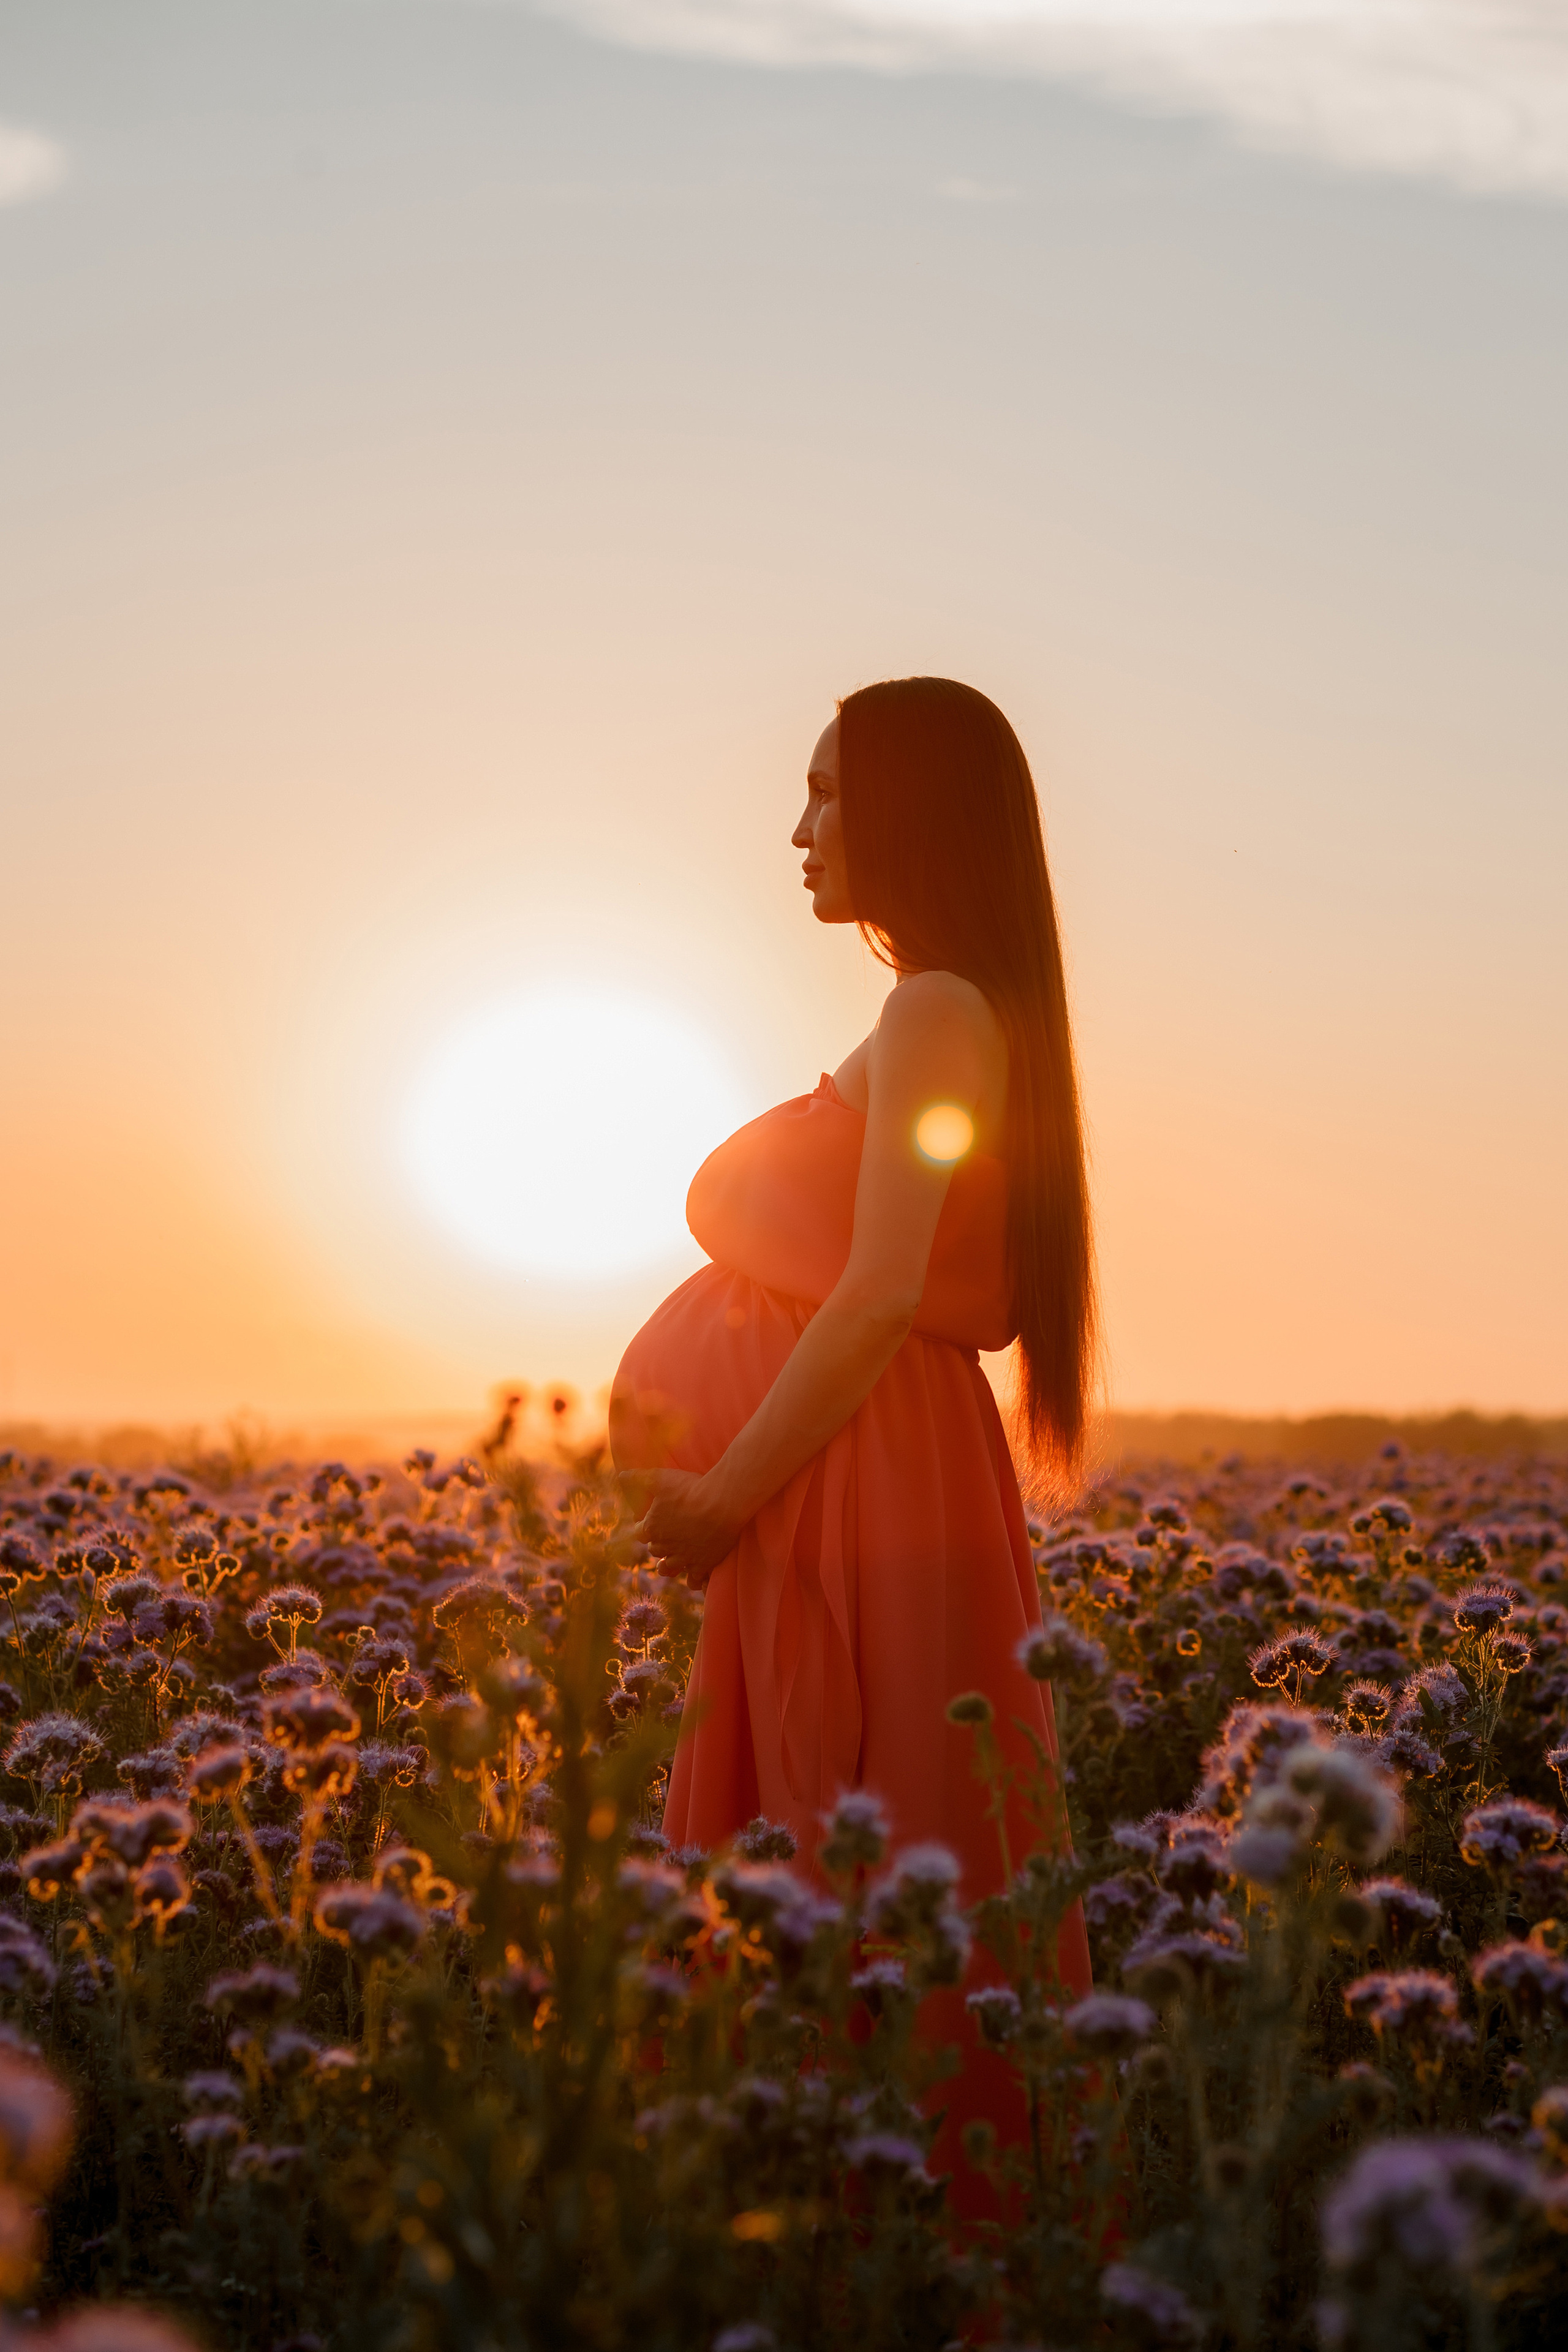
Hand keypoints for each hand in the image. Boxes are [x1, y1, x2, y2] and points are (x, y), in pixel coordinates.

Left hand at [634, 1469, 744, 1586]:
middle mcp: (665, 1546)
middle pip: (655, 1550)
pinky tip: (696, 1576)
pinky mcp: (703, 1565)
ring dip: (670, 1564)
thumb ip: (639, 1478)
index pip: (640, 1533)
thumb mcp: (661, 1478)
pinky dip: (694, 1580)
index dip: (644, 1527)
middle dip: (659, 1544)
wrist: (721, 1503)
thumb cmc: (690, 1489)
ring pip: (670, 1568)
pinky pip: (694, 1580)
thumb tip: (621, 1476)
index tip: (650, 1522)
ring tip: (675, 1560)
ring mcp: (684, 1558)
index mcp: (652, 1528)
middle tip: (668, 1536)